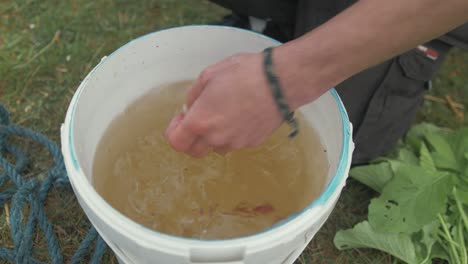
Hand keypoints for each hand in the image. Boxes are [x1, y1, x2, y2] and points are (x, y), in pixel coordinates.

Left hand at [165, 52, 283, 156]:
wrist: (280, 82)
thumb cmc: (245, 73)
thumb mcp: (209, 75)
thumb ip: (194, 95)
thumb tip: (190, 107)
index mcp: (201, 120)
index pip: (176, 142)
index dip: (174, 131)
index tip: (180, 120)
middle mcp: (216, 137)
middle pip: (194, 151)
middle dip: (192, 139)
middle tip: (199, 120)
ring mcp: (236, 142)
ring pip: (216, 148)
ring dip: (214, 136)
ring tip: (225, 113)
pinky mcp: (253, 143)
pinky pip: (236, 143)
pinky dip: (233, 133)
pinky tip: (242, 114)